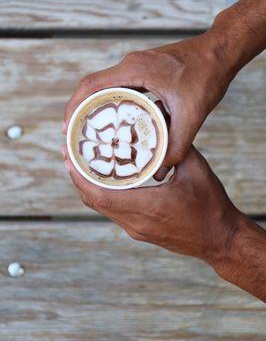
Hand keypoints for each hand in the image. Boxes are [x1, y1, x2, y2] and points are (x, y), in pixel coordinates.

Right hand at [63, 30, 233, 179]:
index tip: (67, 127)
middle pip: (92, 86)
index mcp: (135, 69)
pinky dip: (110, 102)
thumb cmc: (207, 75)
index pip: (91, 85)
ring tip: (90, 131)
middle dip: (80, 110)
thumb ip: (177, 144)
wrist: (220, 53)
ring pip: (105, 85)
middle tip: (76, 135)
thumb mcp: (192, 114)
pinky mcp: (145, 69)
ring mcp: (137, 65)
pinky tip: (115, 120)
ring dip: (94, 106)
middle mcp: (131, 64)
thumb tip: (161, 170)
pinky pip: (119, 85)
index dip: (74, 106)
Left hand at [63, 144, 237, 261]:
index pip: (101, 196)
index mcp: (148, 207)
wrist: (220, 240)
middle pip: (94, 202)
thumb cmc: (211, 206)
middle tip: (69, 154)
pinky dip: (103, 196)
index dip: (80, 178)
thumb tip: (163, 116)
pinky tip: (105, 181)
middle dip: (78, 178)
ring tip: (83, 164)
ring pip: (102, 209)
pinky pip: (113, 213)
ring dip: (88, 187)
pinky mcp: (141, 232)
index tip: (68, 158)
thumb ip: (178, 143)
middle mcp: (136, 223)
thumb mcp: (197, 170)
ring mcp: (137, 230)